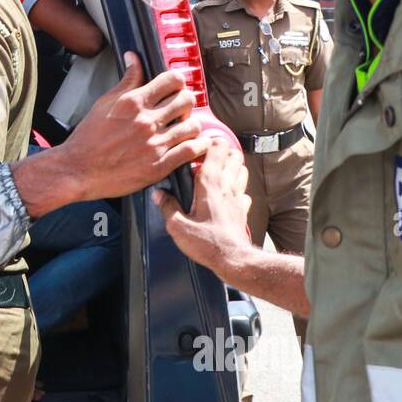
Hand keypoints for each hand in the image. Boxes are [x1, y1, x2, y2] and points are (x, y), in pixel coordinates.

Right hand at [56, 53, 208, 200]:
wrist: (78, 170)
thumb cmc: (88, 139)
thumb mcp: (104, 103)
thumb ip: (126, 81)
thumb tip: (133, 58)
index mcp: (134, 103)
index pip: (172, 80)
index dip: (177, 82)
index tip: (175, 88)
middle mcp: (146, 121)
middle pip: (187, 100)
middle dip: (186, 102)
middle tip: (181, 108)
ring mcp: (154, 144)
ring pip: (193, 126)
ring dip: (191, 125)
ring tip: (184, 128)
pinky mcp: (158, 166)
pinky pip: (191, 151)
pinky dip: (197, 146)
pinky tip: (193, 145)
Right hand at [152, 141, 252, 272]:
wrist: (233, 259)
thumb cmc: (207, 243)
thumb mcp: (177, 226)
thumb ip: (167, 206)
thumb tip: (158, 194)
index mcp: (209, 183)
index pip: (217, 148)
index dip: (209, 142)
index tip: (197, 146)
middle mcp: (227, 185)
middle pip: (233, 154)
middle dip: (222, 151)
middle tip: (206, 157)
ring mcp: (238, 196)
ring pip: (242, 169)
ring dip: (231, 166)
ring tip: (217, 172)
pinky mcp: (243, 209)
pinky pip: (244, 190)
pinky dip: (238, 186)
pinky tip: (227, 194)